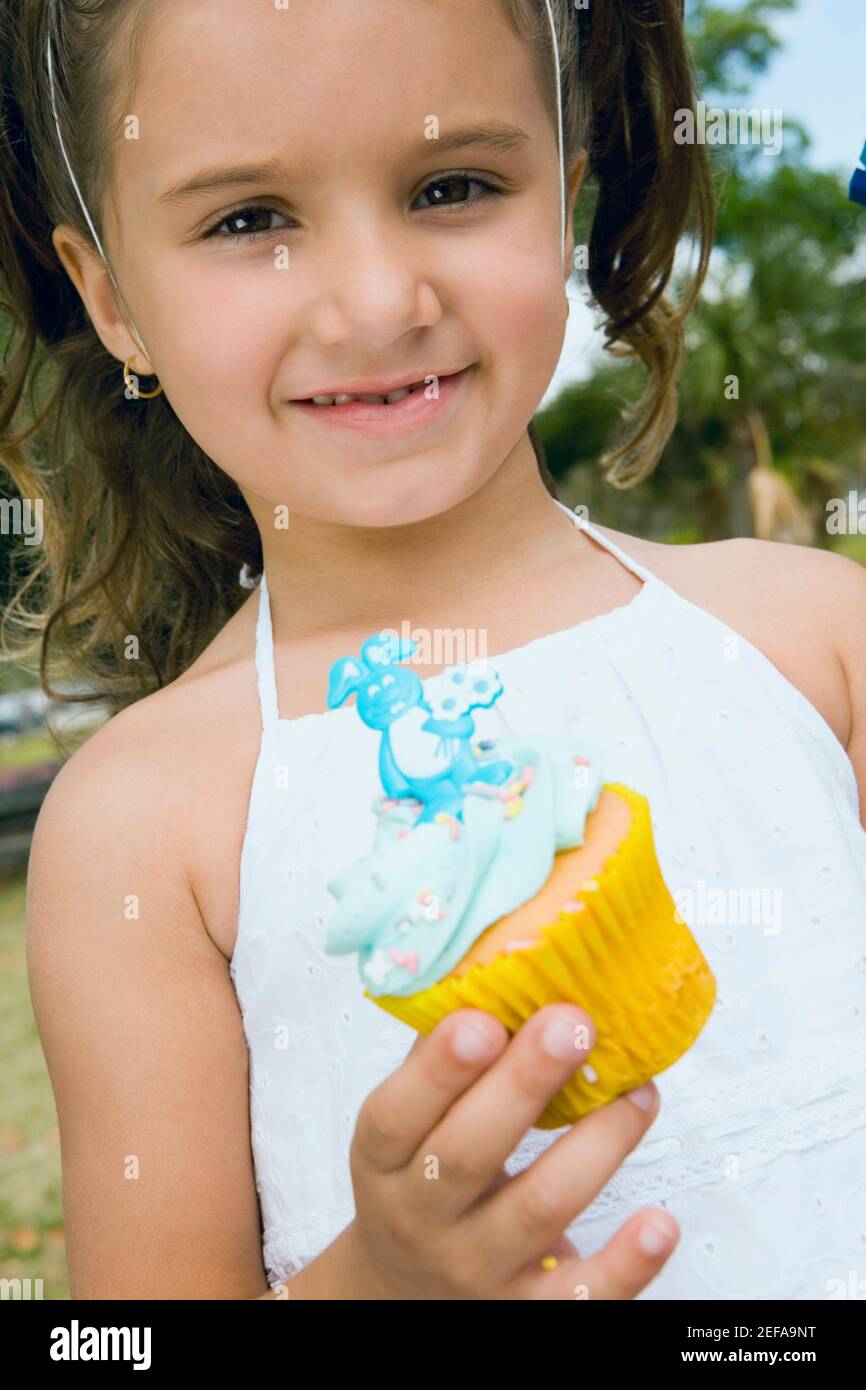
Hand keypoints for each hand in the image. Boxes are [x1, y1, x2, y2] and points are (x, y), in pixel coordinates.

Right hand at [345, 1003, 678, 1298]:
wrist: (406, 1296)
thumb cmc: (420, 1182)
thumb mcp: (404, 1126)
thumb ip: (439, 1057)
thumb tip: (489, 964)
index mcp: (383, 1161)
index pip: (397, 1117)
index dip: (437, 1068)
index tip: (482, 1019)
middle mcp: (423, 1219)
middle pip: (470, 1155)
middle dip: (525, 1085)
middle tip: (573, 1023)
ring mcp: (478, 1272)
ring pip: (539, 1210)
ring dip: (597, 1146)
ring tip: (638, 1092)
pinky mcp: (530, 1313)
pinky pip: (583, 1297)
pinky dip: (628, 1263)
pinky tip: (661, 1220)